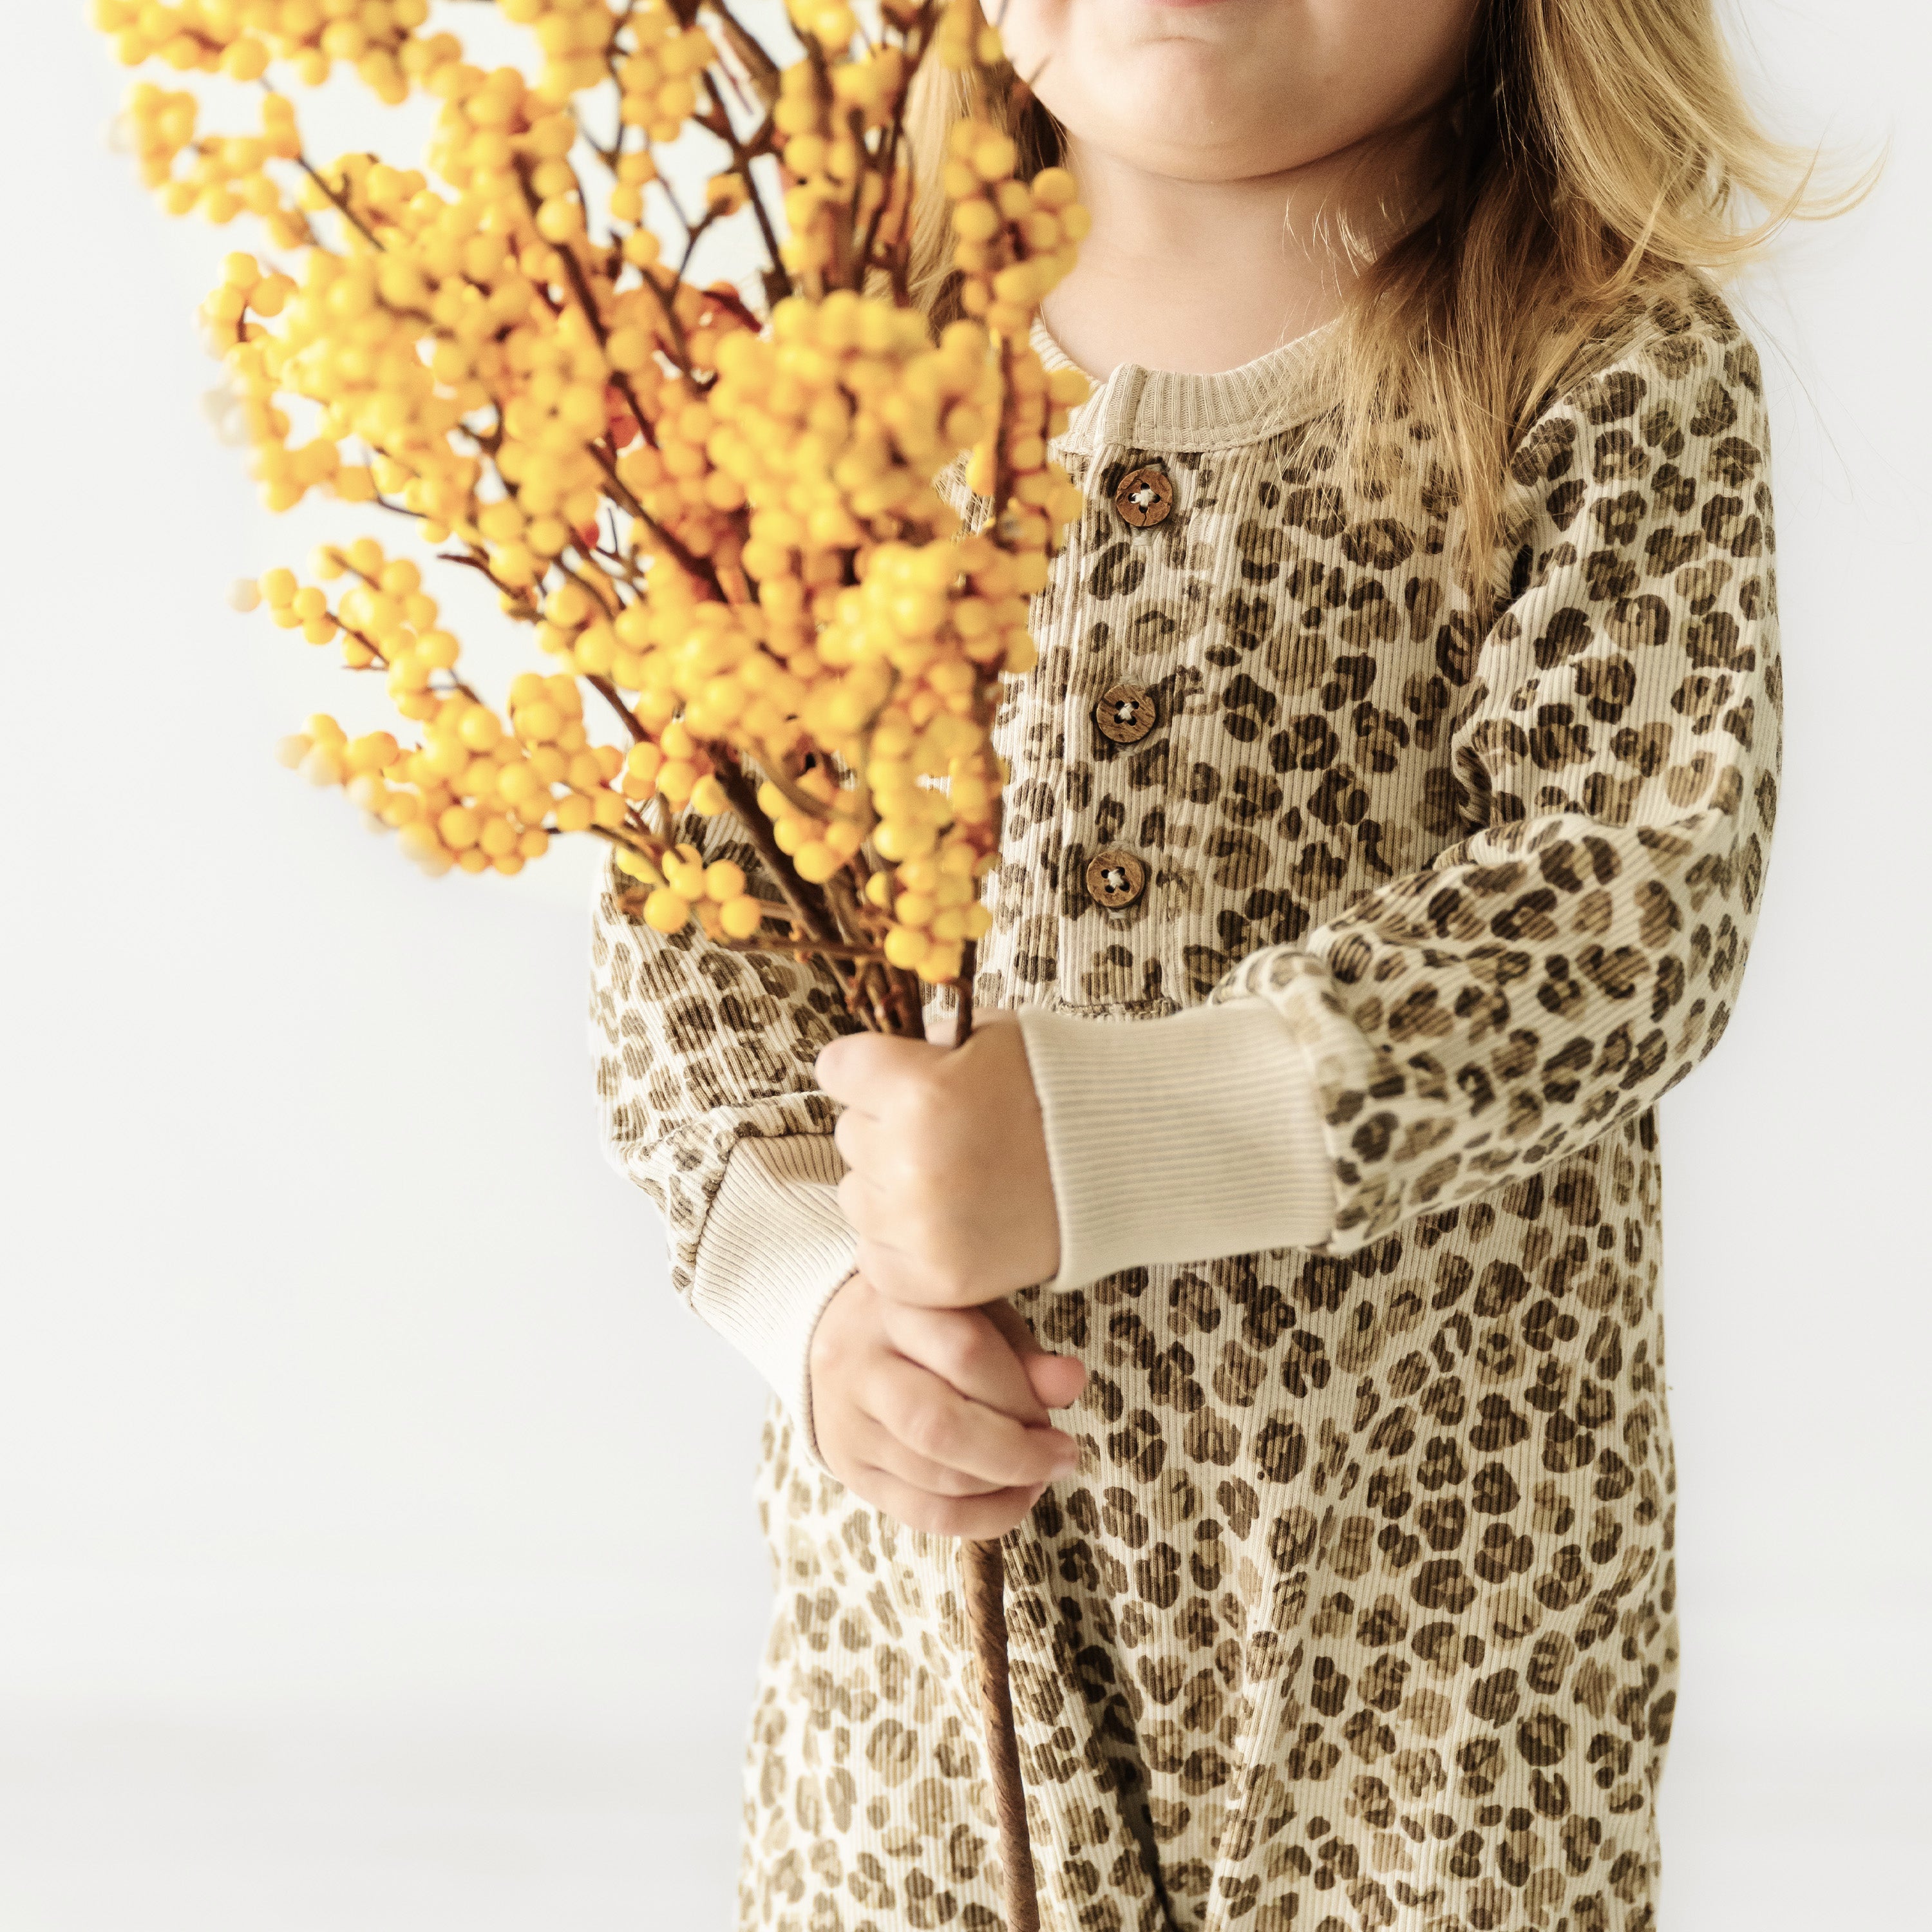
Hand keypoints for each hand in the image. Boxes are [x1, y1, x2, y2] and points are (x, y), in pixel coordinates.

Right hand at [809, 1270, 1086, 1538]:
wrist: (840, 1340)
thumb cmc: (926, 1323)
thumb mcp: (976, 1314)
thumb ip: (1021, 1351)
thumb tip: (1071, 1382)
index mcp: (894, 1305)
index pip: (964, 1353)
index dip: (1021, 1393)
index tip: (1054, 1410)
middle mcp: (859, 1365)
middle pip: (940, 1425)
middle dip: (1015, 1453)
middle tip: (1060, 1455)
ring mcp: (847, 1425)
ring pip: (935, 1476)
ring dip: (1004, 1487)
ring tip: (1039, 1473)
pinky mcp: (851, 1472)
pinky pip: (922, 1514)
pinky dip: (981, 1518)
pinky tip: (1013, 1499)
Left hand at [816, 1014, 1059, 1306]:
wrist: (1125, 1159)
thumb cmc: (1057, 1088)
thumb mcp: (986, 1036)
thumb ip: (920, 1046)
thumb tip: (873, 1063)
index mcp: (919, 1089)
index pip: (836, 1069)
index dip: (868, 1072)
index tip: (897, 1079)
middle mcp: (911, 1159)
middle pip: (849, 1134)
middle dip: (887, 1128)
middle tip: (948, 1133)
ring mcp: (923, 1226)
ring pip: (856, 1197)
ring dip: (891, 1188)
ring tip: (954, 1178)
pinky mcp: (939, 1279)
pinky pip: (875, 1259)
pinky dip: (902, 1245)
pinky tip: (947, 1222)